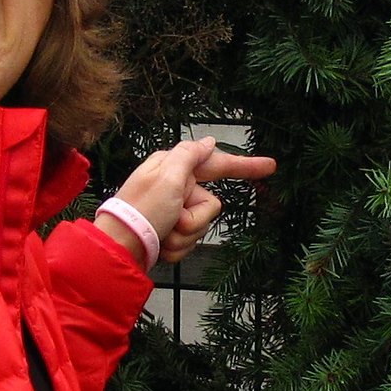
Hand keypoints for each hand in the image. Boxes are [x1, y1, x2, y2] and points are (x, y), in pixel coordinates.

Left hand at [99, 137, 277, 266]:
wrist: (120, 249)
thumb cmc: (143, 211)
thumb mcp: (167, 177)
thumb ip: (189, 155)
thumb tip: (207, 141)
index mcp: (174, 168)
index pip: (217, 163)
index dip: (245, 166)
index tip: (271, 166)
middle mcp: (174, 188)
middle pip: (210, 205)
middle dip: (194, 221)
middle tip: (173, 220)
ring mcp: (172, 212)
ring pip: (200, 227)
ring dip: (183, 237)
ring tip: (162, 234)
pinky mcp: (169, 233)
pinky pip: (188, 242)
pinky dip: (175, 248)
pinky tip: (159, 245)